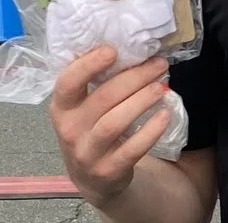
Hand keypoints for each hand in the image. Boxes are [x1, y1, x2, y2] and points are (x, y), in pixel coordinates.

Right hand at [50, 48, 172, 213]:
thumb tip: (130, 48)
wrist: (92, 178)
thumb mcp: (83, 108)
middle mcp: (70, 130)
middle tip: (159, 63)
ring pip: (115, 122)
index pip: (68, 82)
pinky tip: (165, 115)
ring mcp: (87, 153)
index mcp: (62, 107)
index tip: (113, 50)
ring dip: (142, 100)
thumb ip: (96, 83)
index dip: (89, 65)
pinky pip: (132, 149)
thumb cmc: (91, 129)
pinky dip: (151, 130)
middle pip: (103, 98)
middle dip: (134, 77)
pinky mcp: (108, 170)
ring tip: (162, 86)